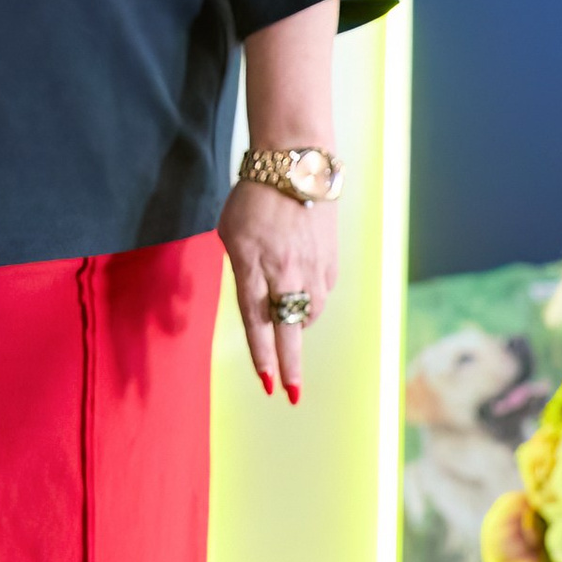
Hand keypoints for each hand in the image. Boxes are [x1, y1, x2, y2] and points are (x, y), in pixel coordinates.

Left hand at [218, 181, 337, 405]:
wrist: (295, 165)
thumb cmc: (253, 198)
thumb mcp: (230, 235)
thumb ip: (241, 274)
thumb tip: (257, 304)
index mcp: (253, 266)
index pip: (257, 322)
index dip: (262, 355)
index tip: (266, 382)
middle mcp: (285, 271)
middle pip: (289, 330)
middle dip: (290, 365)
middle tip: (292, 395)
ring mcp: (312, 267)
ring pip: (308, 313)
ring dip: (298, 325)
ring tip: (287, 323)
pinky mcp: (331, 260)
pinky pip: (321, 294)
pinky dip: (311, 301)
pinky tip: (303, 294)